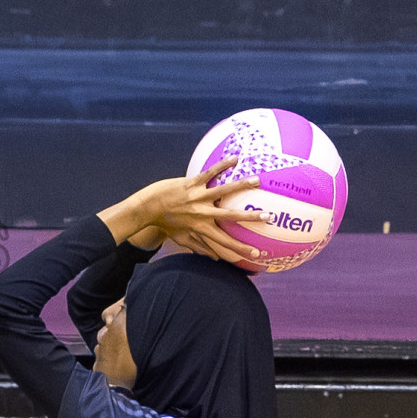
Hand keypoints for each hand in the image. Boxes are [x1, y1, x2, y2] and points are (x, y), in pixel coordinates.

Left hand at [100, 158, 267, 265]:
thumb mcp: (182, 238)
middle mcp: (202, 213)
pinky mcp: (192, 183)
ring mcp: (198, 197)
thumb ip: (200, 247)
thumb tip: (215, 258)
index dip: (241, 249)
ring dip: (242, 185)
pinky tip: (236, 159)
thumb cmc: (166, 224)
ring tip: (258, 181)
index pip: (224, 242)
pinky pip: (210, 173)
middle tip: (268, 217)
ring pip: (224, 191)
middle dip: (250, 217)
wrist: (147, 207)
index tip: (257, 254)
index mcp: (201, 228)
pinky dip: (223, 166)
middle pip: (230, 216)